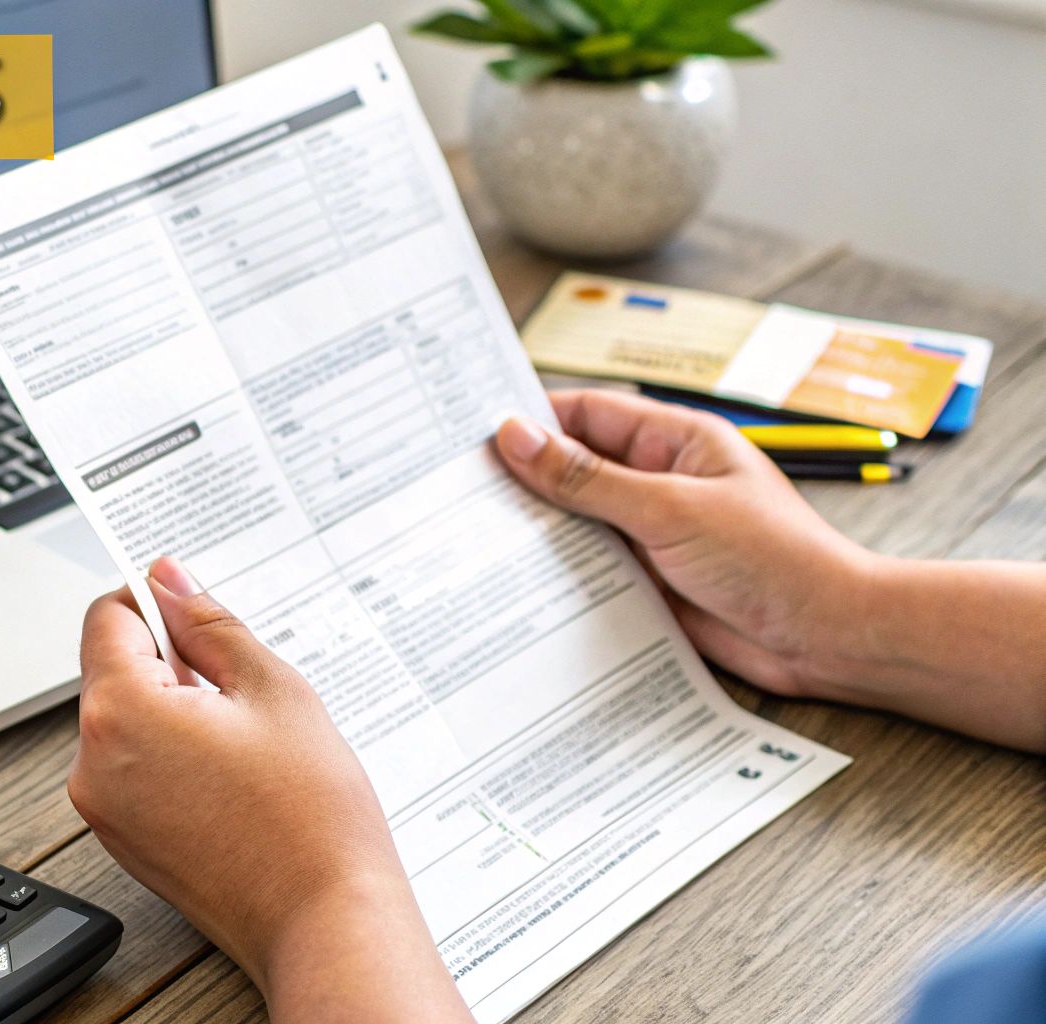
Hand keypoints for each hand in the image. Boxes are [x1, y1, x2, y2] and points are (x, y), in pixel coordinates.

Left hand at [70, 557, 471, 1022]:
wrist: (325, 921)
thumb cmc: (310, 816)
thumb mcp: (272, 689)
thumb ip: (210, 623)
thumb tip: (169, 579)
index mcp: (120, 712)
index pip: (108, 616)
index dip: (155, 602)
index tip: (197, 612)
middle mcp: (92, 762)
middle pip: (113, 669)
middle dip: (171, 662)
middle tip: (242, 690)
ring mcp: (103, 809)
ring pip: (125, 720)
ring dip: (174, 710)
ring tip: (245, 743)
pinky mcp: (123, 841)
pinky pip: (133, 769)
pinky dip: (172, 756)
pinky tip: (232, 778)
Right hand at [494, 389, 873, 697]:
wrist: (827, 637)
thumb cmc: (775, 559)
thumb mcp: (670, 510)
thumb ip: (588, 478)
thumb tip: (517, 437)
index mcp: (672, 441)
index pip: (584, 414)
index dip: (529, 419)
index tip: (469, 433)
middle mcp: (658, 480)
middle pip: (572, 467)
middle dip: (522, 477)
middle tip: (457, 490)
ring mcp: (652, 532)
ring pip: (575, 521)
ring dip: (537, 529)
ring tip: (474, 536)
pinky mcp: (649, 579)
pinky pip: (590, 568)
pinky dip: (557, 573)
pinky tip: (518, 583)